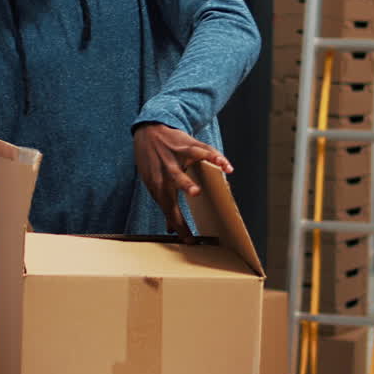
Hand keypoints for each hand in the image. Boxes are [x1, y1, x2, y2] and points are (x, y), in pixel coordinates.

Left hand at [132, 123, 232, 241]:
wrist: (148, 131)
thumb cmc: (153, 163)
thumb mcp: (154, 184)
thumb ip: (166, 206)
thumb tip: (171, 230)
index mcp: (159, 186)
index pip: (169, 209)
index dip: (180, 226)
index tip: (191, 242)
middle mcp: (166, 172)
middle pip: (173, 184)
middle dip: (183, 192)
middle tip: (195, 197)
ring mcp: (176, 157)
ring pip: (186, 165)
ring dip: (192, 177)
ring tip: (203, 187)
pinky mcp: (187, 144)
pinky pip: (202, 151)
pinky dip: (215, 158)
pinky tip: (225, 166)